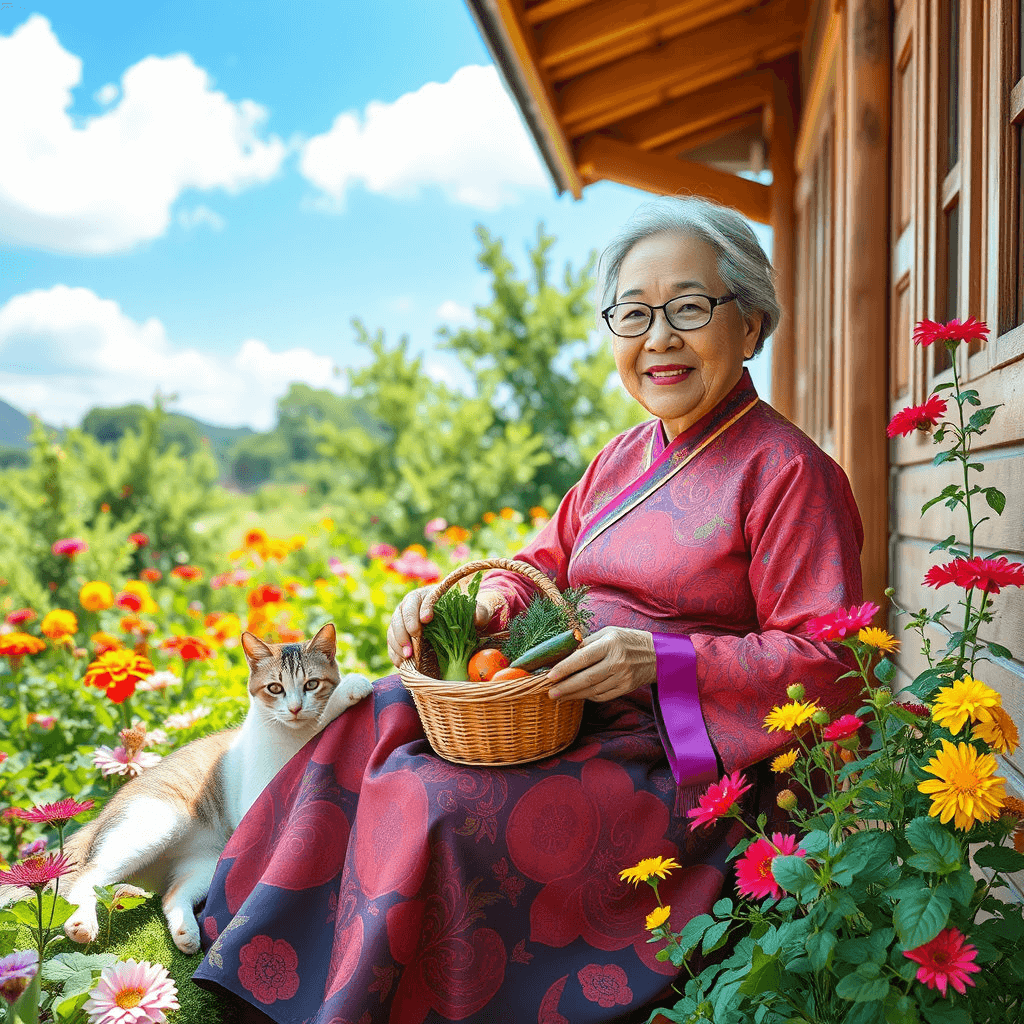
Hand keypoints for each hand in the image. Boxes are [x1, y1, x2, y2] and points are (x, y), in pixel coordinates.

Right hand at [386, 586, 504, 668]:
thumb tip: (477, 617)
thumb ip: (481, 612)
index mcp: (429, 594)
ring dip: (397, 643)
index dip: (420, 609)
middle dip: (404, 630)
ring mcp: (404, 620)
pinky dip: (394, 652)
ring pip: (393, 628)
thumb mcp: (478, 611)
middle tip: (412, 645)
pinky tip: (401, 662)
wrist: (459, 624)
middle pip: (401, 613)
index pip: (420, 598)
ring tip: (407, 657)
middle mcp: (412, 605)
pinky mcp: (401, 634)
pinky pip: (392, 642)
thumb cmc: (468, 614)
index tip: (426, 620)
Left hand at [545, 627, 655, 701]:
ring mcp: (623, 677)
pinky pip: (602, 696)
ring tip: (559, 696)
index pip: (582, 658)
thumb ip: (586, 643)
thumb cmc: (627, 640)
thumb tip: (562, 653)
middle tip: (550, 692)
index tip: (549, 676)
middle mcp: (617, 661)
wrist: (657, 654)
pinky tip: (577, 695)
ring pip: (592, 690)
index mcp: (610, 643)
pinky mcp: (626, 688)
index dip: (564, 668)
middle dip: (565, 687)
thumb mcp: (608, 633)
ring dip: (573, 695)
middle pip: (586, 678)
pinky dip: (587, 697)